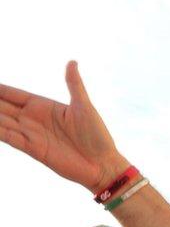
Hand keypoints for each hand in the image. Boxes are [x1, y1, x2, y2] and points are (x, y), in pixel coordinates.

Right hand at [0, 61, 129, 192]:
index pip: (12, 93)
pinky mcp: (33, 149)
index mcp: (43, 106)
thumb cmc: (98, 135)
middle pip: (1, 106)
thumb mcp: (84, 107)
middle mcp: (32, 119)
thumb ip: (74, 84)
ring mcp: (31, 134)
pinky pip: (8, 137)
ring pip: (0, 121)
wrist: (103, 164)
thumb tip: (72, 62)